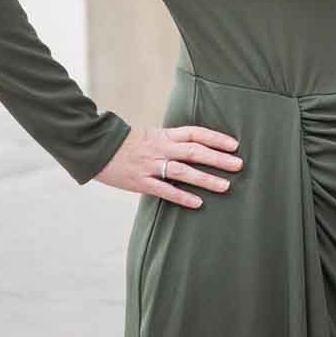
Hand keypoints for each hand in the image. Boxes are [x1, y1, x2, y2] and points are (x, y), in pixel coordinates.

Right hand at [94, 124, 241, 208]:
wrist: (96, 148)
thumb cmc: (126, 143)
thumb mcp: (151, 135)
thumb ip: (172, 141)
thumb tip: (196, 147)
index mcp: (164, 136)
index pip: (195, 133)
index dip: (216, 138)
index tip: (235, 145)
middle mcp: (161, 149)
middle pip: (194, 151)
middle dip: (218, 158)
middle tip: (239, 165)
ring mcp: (151, 166)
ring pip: (183, 172)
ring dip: (206, 179)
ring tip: (225, 186)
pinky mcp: (140, 182)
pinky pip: (164, 190)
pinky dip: (182, 197)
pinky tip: (198, 203)